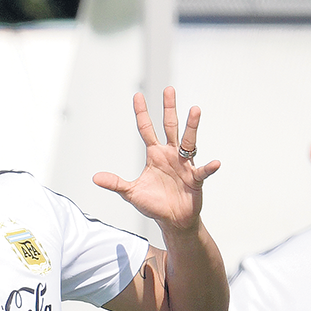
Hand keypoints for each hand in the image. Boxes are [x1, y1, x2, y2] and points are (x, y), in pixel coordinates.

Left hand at [93, 87, 219, 233]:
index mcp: (155, 155)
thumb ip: (115, 183)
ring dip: (191, 126)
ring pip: (188, 141)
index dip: (141, 113)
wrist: (173, 220)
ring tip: (195, 110)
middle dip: (169, 109)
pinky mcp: (195, 179)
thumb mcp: (131, 193)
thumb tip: (95, 178)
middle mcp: (170, 155)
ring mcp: (184, 165)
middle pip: (169, 127)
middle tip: (168, 89)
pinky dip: (209, 167)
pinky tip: (215, 163)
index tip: (137, 95)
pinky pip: (203, 171)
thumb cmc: (154, 204)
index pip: (146, 129)